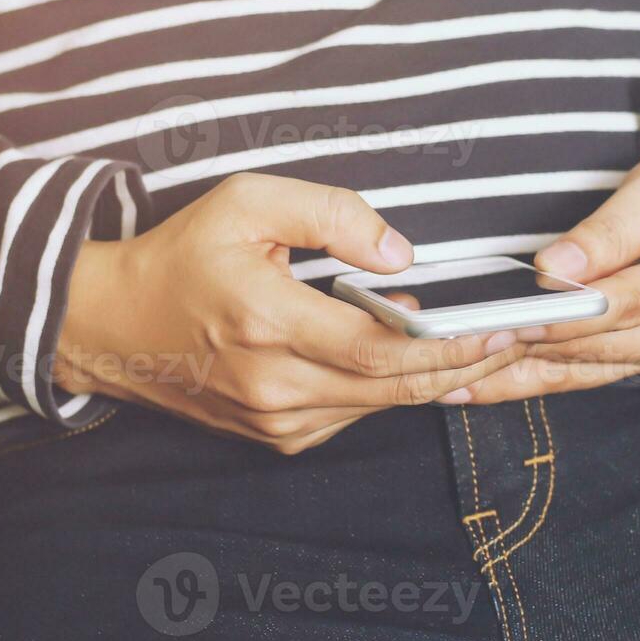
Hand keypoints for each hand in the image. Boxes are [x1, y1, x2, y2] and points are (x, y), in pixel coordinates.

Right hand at [54, 173, 523, 452]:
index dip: (453, 343)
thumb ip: (329, 215)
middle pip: (395, 388)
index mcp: (267, 323)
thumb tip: (401, 255)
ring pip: (379, 406)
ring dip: (436, 380)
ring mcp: (274, 421)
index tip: (507, 325)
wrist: (114, 328)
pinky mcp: (275, 438)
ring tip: (490, 346)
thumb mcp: (246, 202)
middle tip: (524, 339)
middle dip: (468, 364)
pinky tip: (424, 365)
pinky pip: (352, 416)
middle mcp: (274, 385)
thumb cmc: (181, 258)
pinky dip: (391, 392)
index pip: (382, 347)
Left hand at [456, 150, 639, 400]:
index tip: (502, 321)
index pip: (615, 306)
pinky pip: (574, 378)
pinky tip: (472, 387)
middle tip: (446, 350)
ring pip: (571, 371)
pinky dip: (521, 382)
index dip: (554, 316)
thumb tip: (553, 267)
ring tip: (442, 378)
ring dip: (507, 376)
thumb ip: (610, 230)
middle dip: (513, 348)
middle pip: (585, 346)